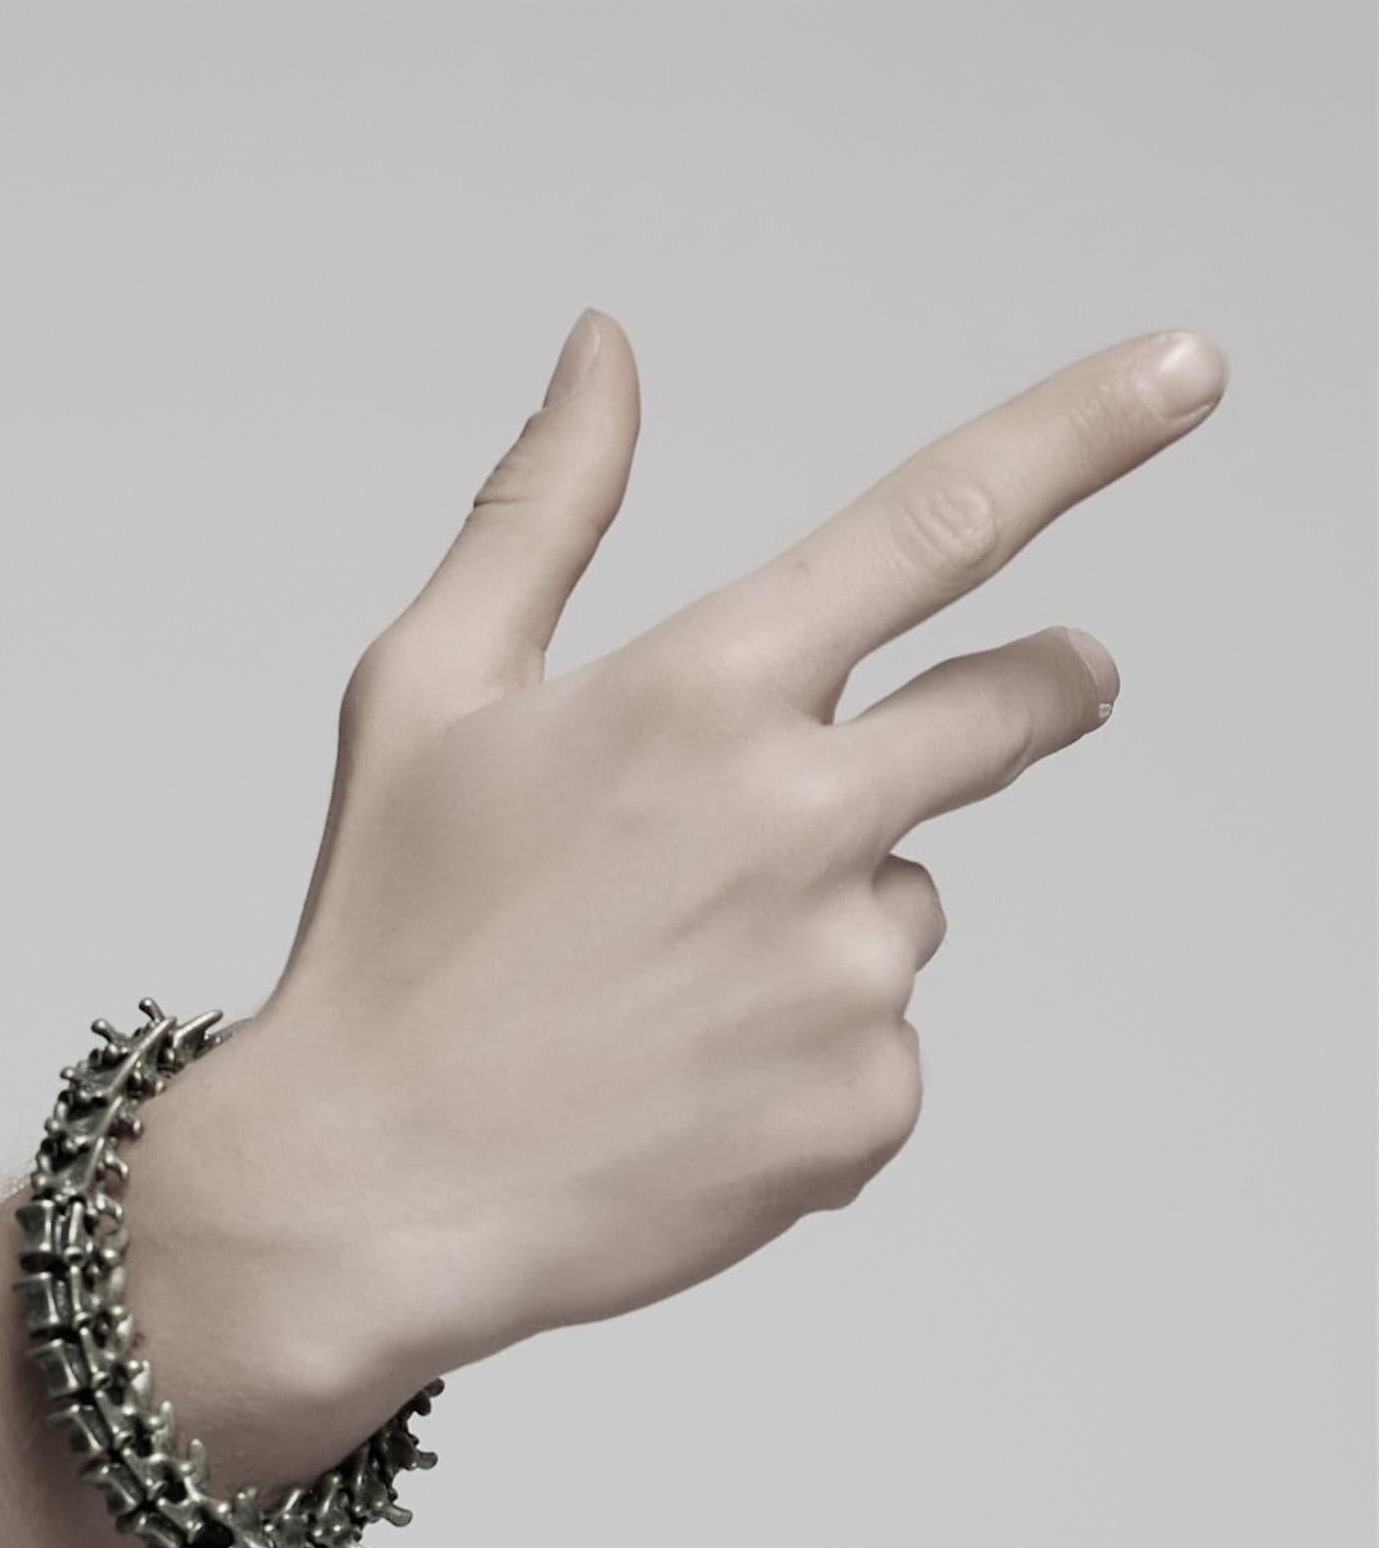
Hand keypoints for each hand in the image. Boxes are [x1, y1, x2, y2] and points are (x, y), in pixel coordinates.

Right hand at [227, 314, 1224, 1381]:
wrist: (363, 1194)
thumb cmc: (382, 943)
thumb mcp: (423, 697)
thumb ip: (540, 512)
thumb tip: (603, 354)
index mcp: (696, 694)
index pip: (936, 522)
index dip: (1080, 433)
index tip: (1183, 372)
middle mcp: (798, 817)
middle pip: (1017, 705)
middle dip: (1040, 688)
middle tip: (1029, 696)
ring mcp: (844, 970)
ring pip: (905, 901)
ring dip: (828, 920)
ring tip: (663, 996)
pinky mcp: (863, 1103)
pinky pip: (882, 1048)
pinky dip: (802, 1062)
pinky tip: (678, 1091)